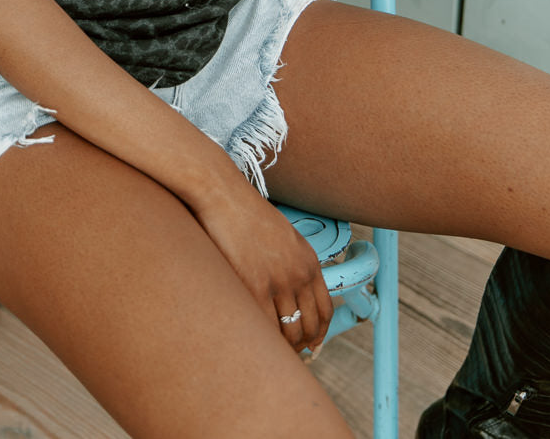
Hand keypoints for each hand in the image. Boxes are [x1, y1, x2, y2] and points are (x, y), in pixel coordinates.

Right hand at [192, 176, 333, 352]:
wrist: (224, 195)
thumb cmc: (245, 213)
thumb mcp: (282, 236)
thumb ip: (292, 263)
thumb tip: (289, 292)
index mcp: (309, 261)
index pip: (325, 309)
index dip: (320, 332)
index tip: (313, 344)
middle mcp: (299, 273)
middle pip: (308, 324)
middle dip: (302, 345)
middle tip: (290, 355)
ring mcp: (278, 281)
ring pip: (289, 330)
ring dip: (283, 346)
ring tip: (271, 351)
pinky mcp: (254, 285)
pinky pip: (266, 325)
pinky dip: (264, 338)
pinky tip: (256, 340)